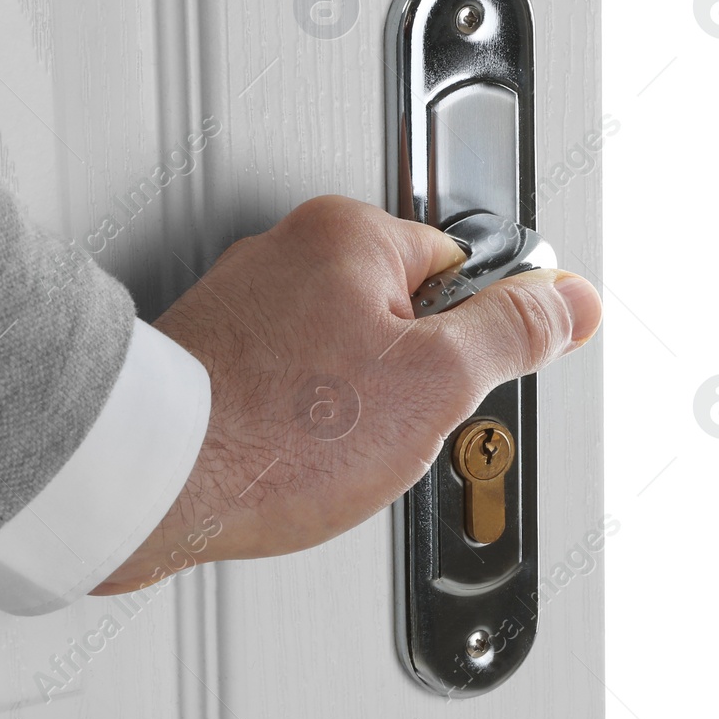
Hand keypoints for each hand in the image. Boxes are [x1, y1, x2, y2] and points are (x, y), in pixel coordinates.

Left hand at [92, 195, 600, 592]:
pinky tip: (292, 457)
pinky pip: (287, 384)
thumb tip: (572, 300)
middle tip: (393, 427)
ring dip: (353, 405)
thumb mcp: (436, 384)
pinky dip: (301, 421)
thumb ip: (515, 333)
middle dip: (410, 379)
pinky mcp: (208, 355)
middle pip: (399, 312)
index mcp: (348, 234)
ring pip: (340, 354)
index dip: (472, 338)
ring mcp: (242, 304)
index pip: (458, 268)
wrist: (145, 484)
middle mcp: (288, 251)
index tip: (463, 378)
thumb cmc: (274, 433)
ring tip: (333, 449)